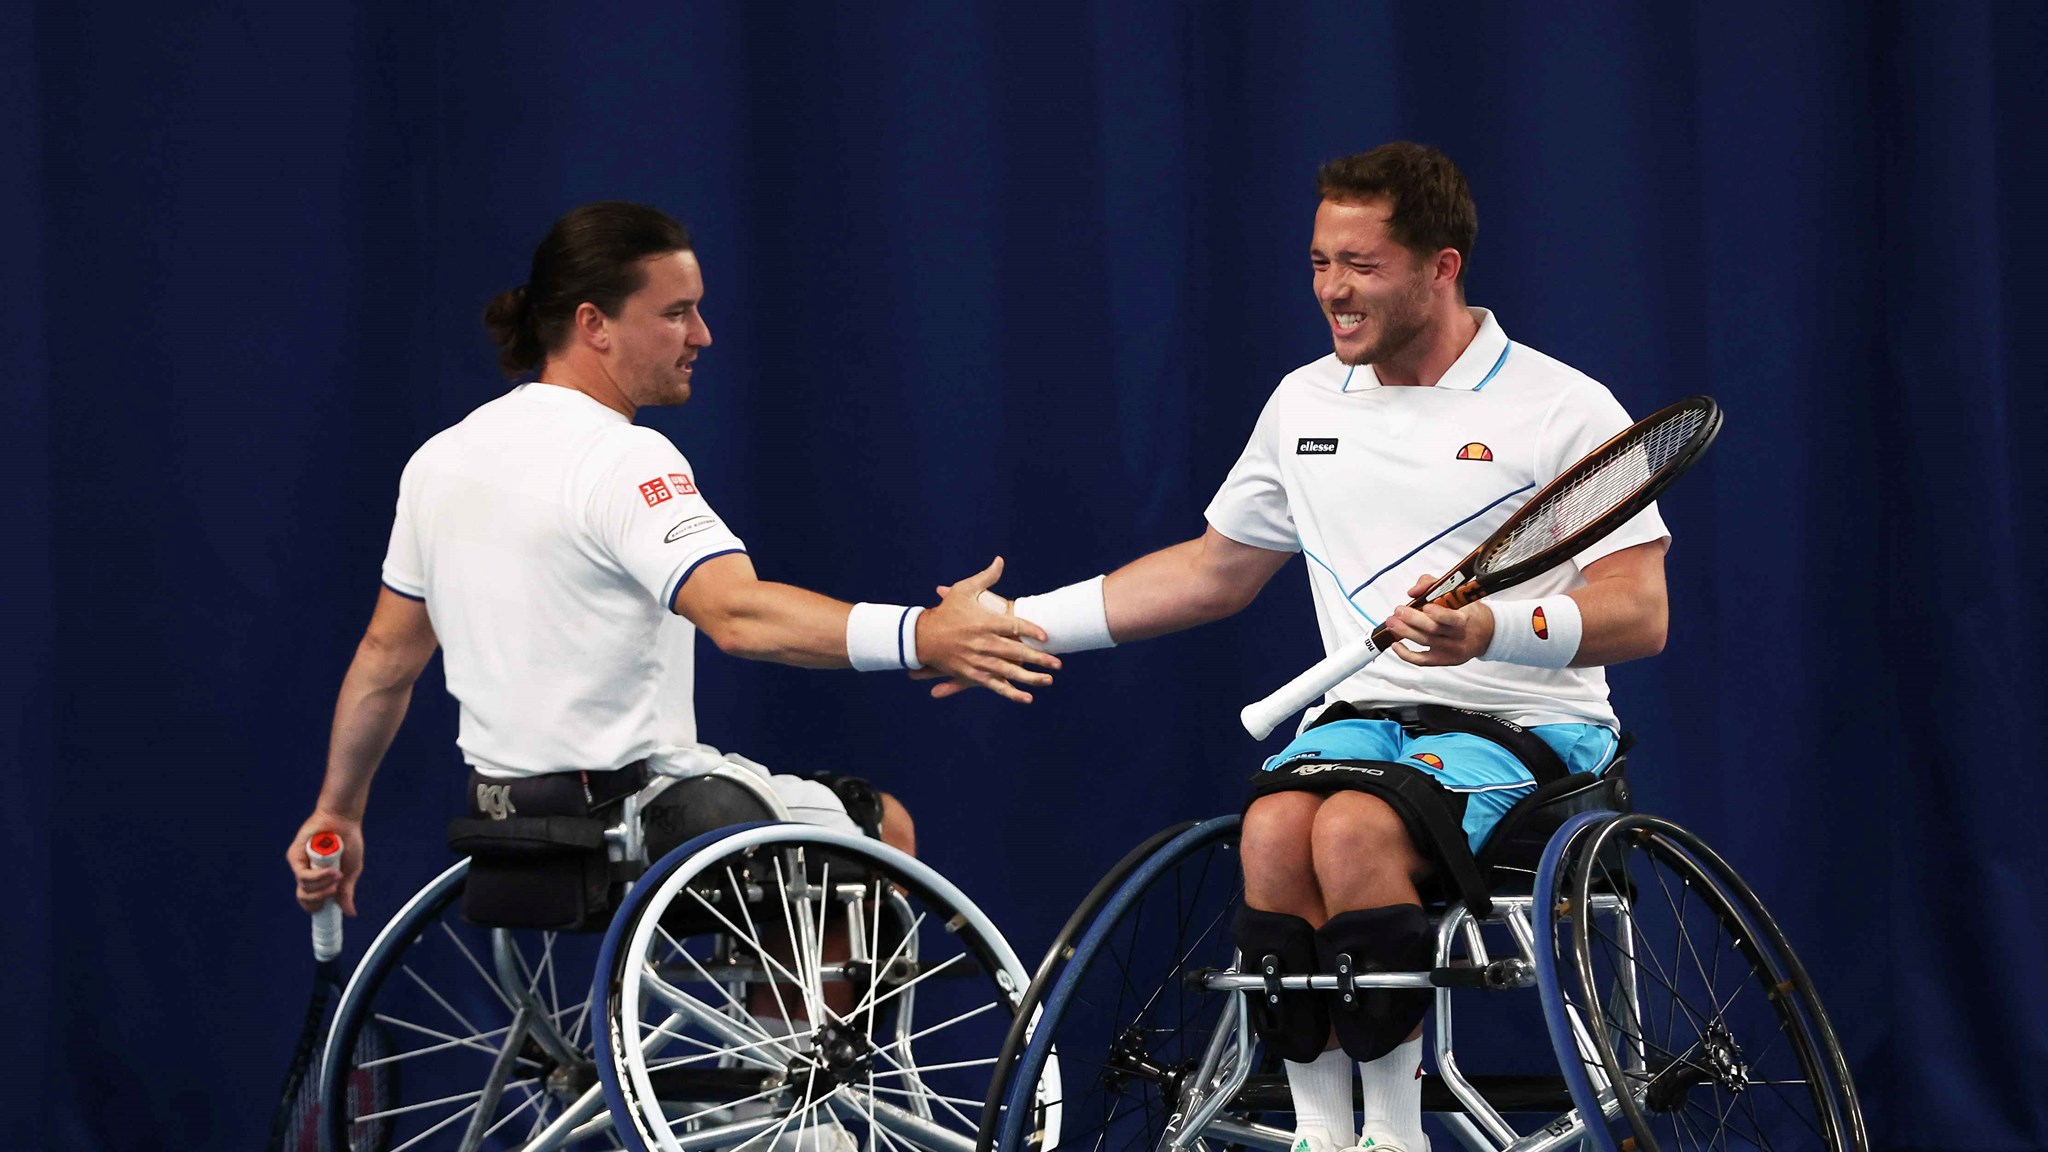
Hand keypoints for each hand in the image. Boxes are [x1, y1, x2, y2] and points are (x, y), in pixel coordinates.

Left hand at [287, 810, 363, 916]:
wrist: (343, 819)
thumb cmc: (349, 843)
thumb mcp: (351, 871)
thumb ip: (347, 892)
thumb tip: (351, 913)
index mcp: (318, 880)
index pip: (309, 901)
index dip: (316, 908)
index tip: (329, 909)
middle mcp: (307, 874)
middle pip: (303, 898)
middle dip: (319, 900)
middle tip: (334, 891)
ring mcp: (300, 865)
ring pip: (304, 888)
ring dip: (322, 886)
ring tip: (337, 876)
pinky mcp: (295, 855)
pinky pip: (302, 875)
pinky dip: (317, 877)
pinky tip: (331, 872)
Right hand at [910, 557, 1060, 702]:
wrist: (922, 636)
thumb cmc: (945, 611)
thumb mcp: (963, 590)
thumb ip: (986, 578)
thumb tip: (1000, 561)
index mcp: (985, 622)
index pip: (1014, 626)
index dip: (1032, 631)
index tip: (1046, 636)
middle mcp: (984, 643)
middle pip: (1017, 651)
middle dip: (1039, 658)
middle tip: (1058, 663)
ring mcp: (979, 660)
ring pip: (1009, 671)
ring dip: (1031, 677)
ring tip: (1049, 679)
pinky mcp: (972, 674)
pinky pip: (995, 685)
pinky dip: (1011, 693)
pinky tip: (1027, 697)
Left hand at [1384, 572, 1494, 667]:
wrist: (1486, 634)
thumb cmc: (1469, 612)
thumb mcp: (1458, 594)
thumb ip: (1433, 585)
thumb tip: (1413, 592)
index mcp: (1464, 619)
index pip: (1452, 618)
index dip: (1438, 614)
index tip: (1426, 606)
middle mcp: (1458, 637)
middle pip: (1432, 630)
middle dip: (1412, 620)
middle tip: (1398, 611)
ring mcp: (1450, 650)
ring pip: (1424, 642)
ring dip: (1404, 632)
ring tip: (1392, 622)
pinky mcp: (1442, 660)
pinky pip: (1421, 660)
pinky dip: (1406, 654)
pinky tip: (1396, 644)